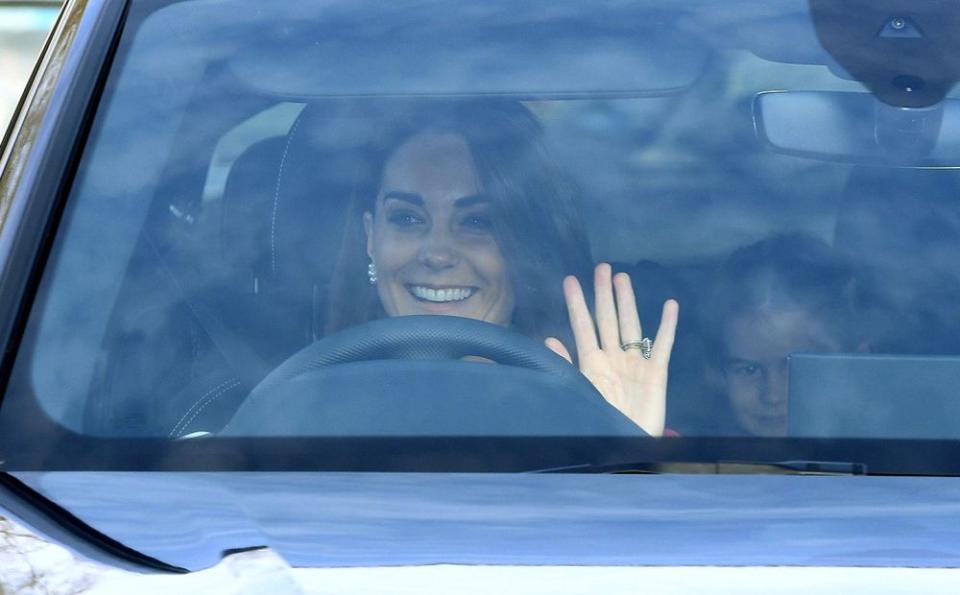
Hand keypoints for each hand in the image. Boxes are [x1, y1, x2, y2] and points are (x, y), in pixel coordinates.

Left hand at [545, 263, 678, 436]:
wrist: (624, 446)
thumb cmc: (598, 423)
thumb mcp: (578, 394)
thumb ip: (566, 367)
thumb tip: (548, 340)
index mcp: (591, 363)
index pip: (582, 327)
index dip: (576, 304)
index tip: (570, 281)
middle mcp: (613, 358)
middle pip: (607, 319)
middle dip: (603, 294)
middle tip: (602, 268)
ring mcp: (635, 363)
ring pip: (631, 325)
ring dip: (627, 302)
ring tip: (623, 278)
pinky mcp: (656, 373)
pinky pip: (663, 345)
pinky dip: (667, 326)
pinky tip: (669, 305)